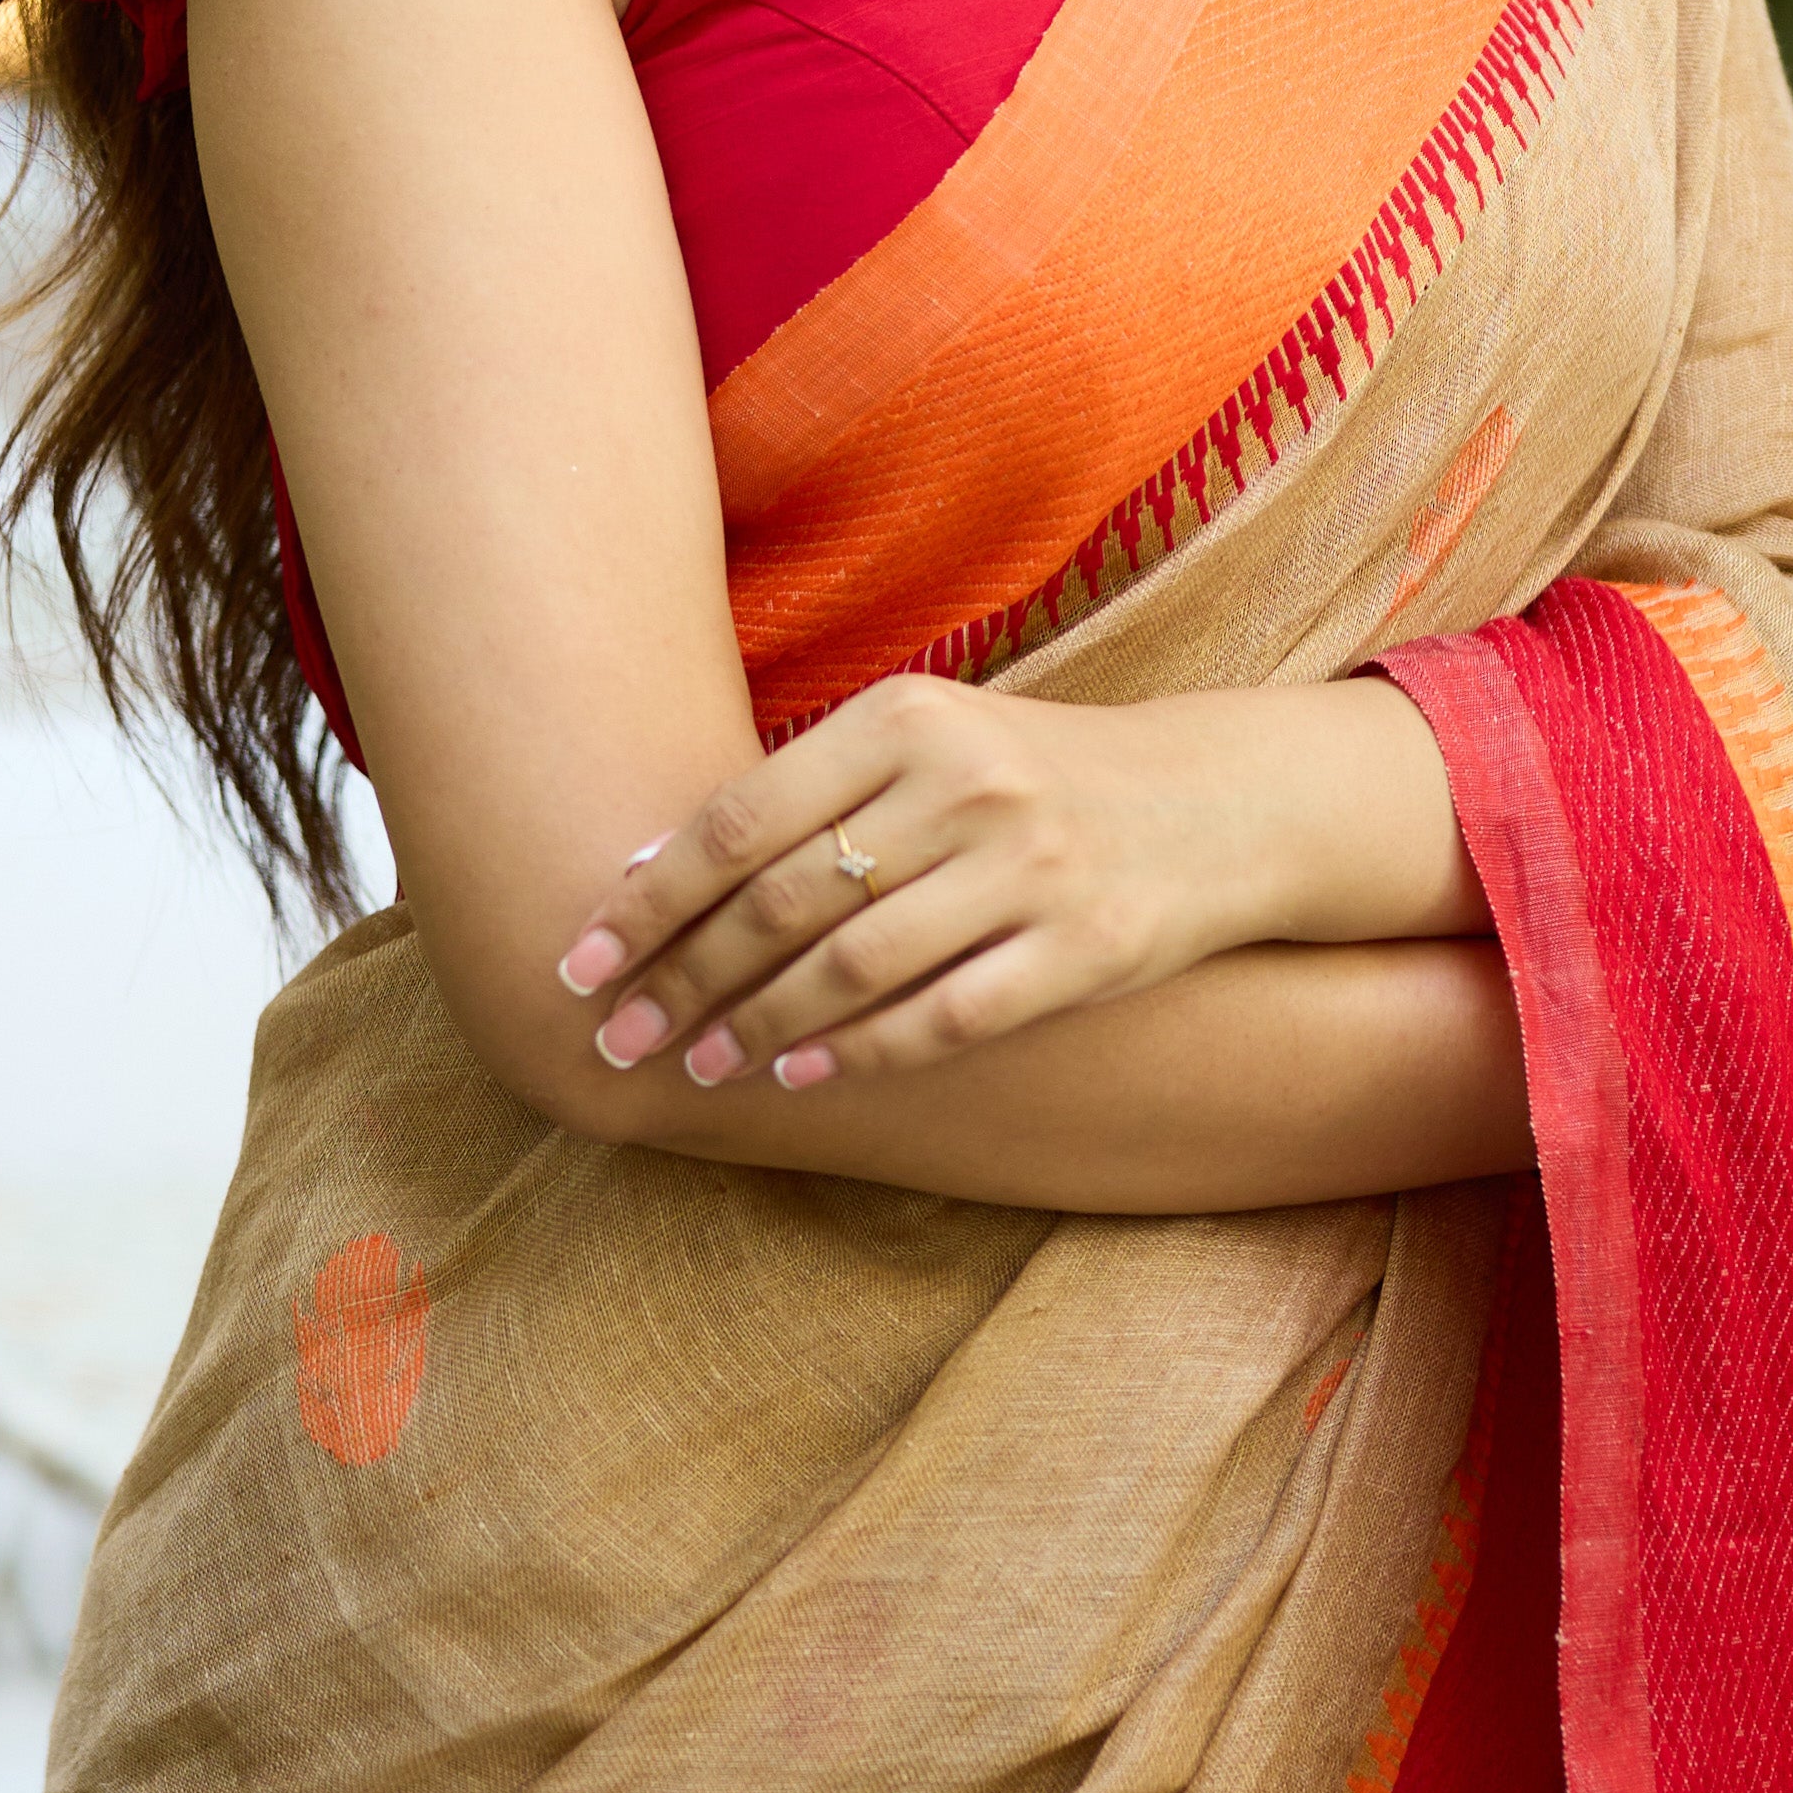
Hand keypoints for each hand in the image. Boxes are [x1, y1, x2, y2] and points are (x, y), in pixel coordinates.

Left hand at [553, 676, 1338, 1098]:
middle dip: (683, 980)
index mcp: (908, 717)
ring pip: (854, 968)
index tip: (577, 960)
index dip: (647, 901)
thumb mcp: (923, 746)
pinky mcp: (1083, 948)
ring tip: (696, 1066)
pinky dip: (859, 1053)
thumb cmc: (1027, 774)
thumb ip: (802, 797)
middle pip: (783, 902)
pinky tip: (798, 1076)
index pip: (742, 819)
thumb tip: (642, 871)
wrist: (1214, 803)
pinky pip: (945, 1017)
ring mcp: (1030, 869)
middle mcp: (967, 784)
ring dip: (757, 1027)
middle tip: (615, 1038)